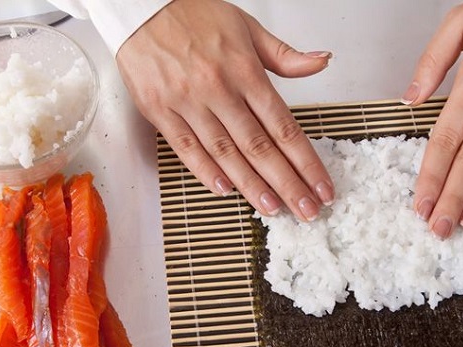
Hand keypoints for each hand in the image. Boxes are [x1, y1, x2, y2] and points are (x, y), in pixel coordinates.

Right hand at [116, 0, 334, 220]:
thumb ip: (285, 55)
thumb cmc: (194, 15)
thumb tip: (322, 61)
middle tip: (306, 211)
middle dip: (287, 183)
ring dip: (251, 185)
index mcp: (245, 70)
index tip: (320, 186)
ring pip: (225, 153)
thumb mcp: (247, 27)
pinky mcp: (160, 111)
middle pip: (259, 147)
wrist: (141, 6)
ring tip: (272, 208)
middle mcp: (218, 89)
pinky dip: (206, 171)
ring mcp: (187, 102)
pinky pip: (187, 148)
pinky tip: (226, 190)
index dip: (306, 161)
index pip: (283, 126)